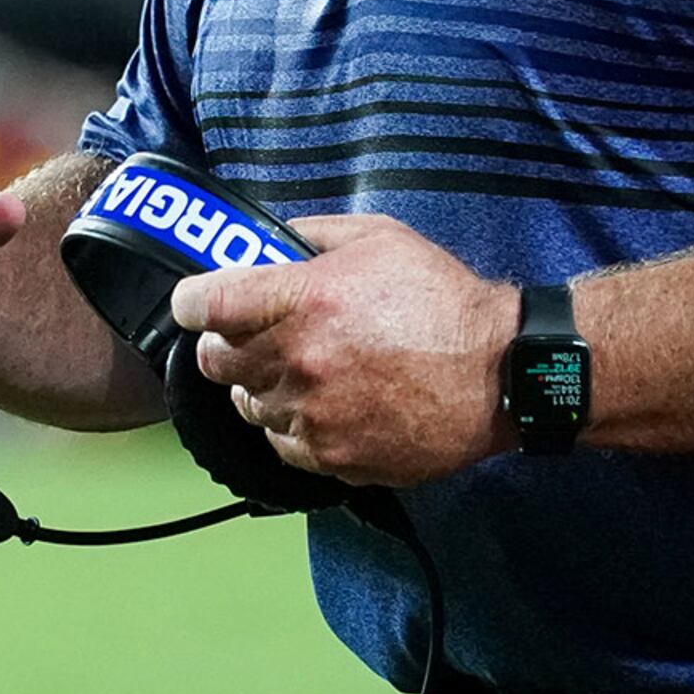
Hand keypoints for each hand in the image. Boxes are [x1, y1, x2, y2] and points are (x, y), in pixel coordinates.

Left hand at [169, 214, 512, 487]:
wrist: (501, 373)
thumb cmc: (442, 300)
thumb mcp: (379, 239)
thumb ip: (313, 235)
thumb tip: (271, 242)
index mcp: (303, 300)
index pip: (204, 304)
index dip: (192, 300)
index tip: (198, 302)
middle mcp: (298, 361)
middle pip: (215, 360)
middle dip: (223, 343)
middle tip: (245, 335)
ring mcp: (314, 415)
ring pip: (247, 404)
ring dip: (259, 385)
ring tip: (295, 371)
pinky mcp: (334, 458)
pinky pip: (282, 443)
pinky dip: (291, 425)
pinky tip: (321, 405)